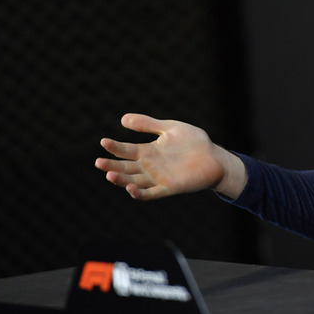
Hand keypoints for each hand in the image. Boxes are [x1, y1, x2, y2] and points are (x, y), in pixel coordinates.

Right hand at [95, 113, 246, 199]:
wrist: (215, 157)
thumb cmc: (193, 142)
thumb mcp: (170, 128)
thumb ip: (148, 124)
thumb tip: (122, 119)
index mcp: (149, 151)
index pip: (126, 150)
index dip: (114, 147)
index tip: (103, 142)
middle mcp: (150, 166)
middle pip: (126, 167)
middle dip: (111, 165)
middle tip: (99, 162)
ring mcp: (158, 178)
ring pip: (133, 181)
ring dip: (121, 179)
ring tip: (109, 174)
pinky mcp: (169, 188)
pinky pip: (150, 194)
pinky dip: (139, 193)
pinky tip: (130, 188)